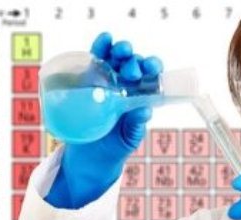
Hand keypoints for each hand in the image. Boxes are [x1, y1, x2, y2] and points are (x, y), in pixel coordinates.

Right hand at [44, 32, 162, 208]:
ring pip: (115, 59)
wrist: (89, 159)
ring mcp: (106, 81)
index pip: (150, 77)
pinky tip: (104, 40)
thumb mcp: (128, 138)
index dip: (152, 68)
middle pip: (133, 65)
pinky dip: (100, 47)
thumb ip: (136, 125)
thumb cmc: (114, 148)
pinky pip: (94, 60)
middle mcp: (126, 86)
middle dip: (135, 60)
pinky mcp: (87, 80)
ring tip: (120, 50)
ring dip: (119, 50)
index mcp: (140, 97)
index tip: (151, 67)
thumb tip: (145, 110)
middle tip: (132, 68)